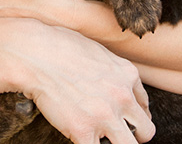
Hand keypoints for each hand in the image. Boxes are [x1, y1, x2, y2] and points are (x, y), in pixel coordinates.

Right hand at [15, 24, 154, 142]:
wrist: (35, 53)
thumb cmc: (59, 46)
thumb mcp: (97, 51)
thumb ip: (112, 69)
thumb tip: (113, 82)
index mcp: (127, 74)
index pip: (144, 105)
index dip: (134, 115)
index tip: (123, 119)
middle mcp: (122, 96)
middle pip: (146, 130)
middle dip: (134, 135)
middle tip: (116, 133)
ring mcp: (105, 115)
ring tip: (100, 139)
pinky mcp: (83, 130)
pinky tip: (80, 139)